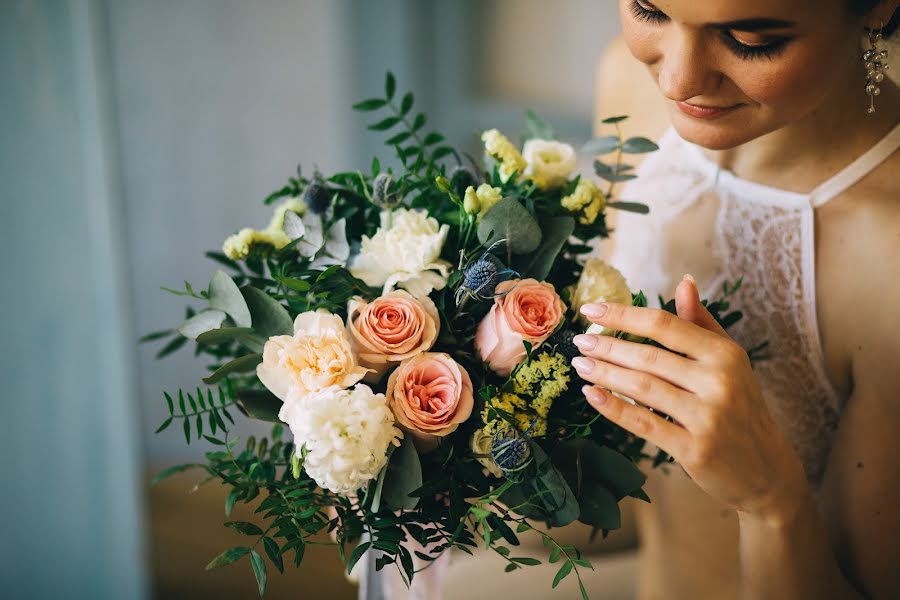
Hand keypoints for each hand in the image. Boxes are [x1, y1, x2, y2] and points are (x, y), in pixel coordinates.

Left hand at [572, 275, 808, 521]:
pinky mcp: (695, 450)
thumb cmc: (740, 407)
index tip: (591, 310)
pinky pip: (644, 424)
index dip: (624, 314)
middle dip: (608, 346)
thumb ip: (702, 323)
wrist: (766, 470)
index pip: (665, 325)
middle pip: (649, 357)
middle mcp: (719, 382)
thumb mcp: (730, 361)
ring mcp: (707, 417)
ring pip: (642, 388)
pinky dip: (613, 408)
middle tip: (579, 341)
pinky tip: (592, 394)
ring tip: (581, 365)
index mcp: (725, 354)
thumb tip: (684, 281)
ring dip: (605, 374)